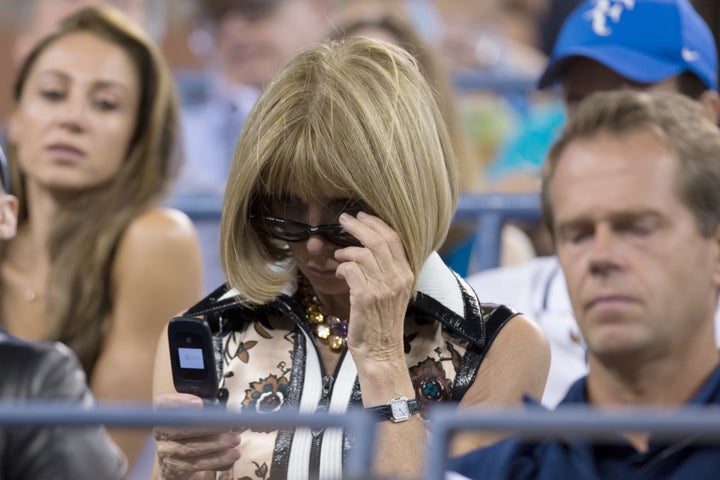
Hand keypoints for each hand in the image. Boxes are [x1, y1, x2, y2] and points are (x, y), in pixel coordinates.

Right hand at [154, 393, 240, 479]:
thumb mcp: (194, 417)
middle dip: (209, 425)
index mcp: (164, 413)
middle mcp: (161, 431)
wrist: (179, 463)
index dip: (180, 402)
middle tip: (228, 424)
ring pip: (192, 447)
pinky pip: (198, 463)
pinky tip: (231, 454)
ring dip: (217, 443)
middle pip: (182, 427)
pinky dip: (218, 458)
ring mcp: (167, 451)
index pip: (164, 403)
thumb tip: (229, 412)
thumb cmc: (191, 434)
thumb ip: (206, 411)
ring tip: (235, 439)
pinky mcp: (176, 468)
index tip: (199, 403)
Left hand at [335, 212, 413, 362]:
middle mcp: (398, 278)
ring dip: (346, 250)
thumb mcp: (393, 292)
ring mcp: (383, 288)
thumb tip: (366, 247)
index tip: (361, 216)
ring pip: (363, 253)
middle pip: (378, 240)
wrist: (381, 350)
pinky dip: (342, 267)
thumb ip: (386, 269)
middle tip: (344, 219)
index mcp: (406, 274)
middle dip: (358, 225)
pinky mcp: (366, 297)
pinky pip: (351, 269)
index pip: (394, 238)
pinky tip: (339, 272)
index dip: (376, 223)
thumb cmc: (382, 321)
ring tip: (339, 254)